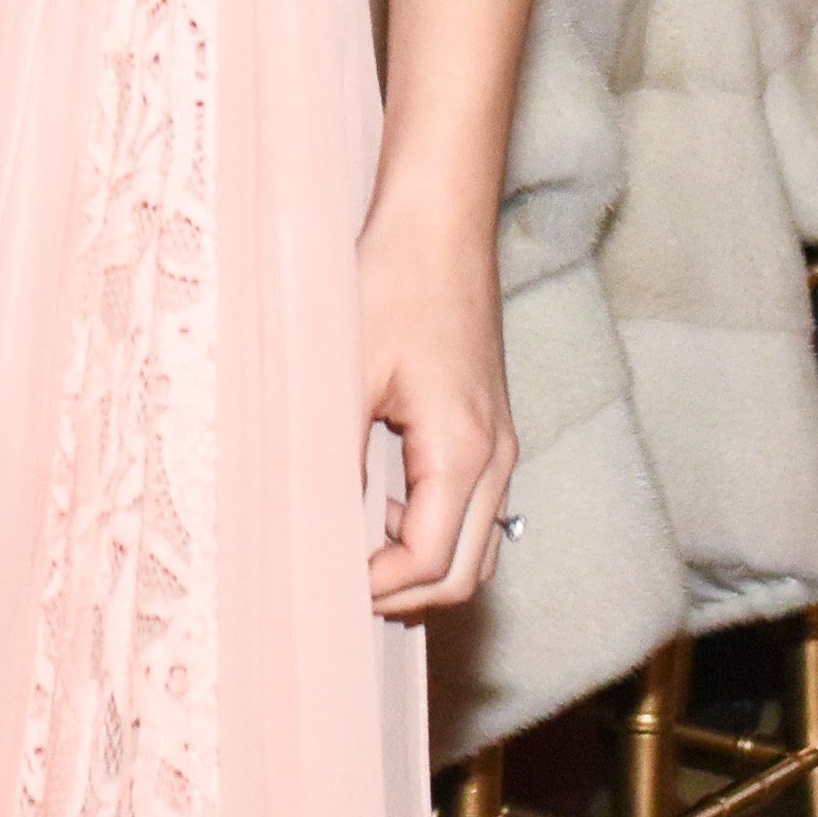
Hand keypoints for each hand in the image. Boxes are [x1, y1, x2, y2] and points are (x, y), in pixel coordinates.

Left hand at [359, 196, 515, 616]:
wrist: (439, 222)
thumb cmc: (394, 283)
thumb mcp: (349, 374)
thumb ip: (338, 457)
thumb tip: (317, 525)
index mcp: (464, 454)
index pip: (430, 564)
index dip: (378, 589)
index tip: (327, 583)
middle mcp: (496, 460)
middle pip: (464, 573)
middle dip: (405, 593)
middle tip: (341, 585)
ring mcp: (500, 444)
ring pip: (475, 545)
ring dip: (423, 564)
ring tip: (358, 547)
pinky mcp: (490, 426)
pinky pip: (474, 508)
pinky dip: (435, 527)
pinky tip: (381, 501)